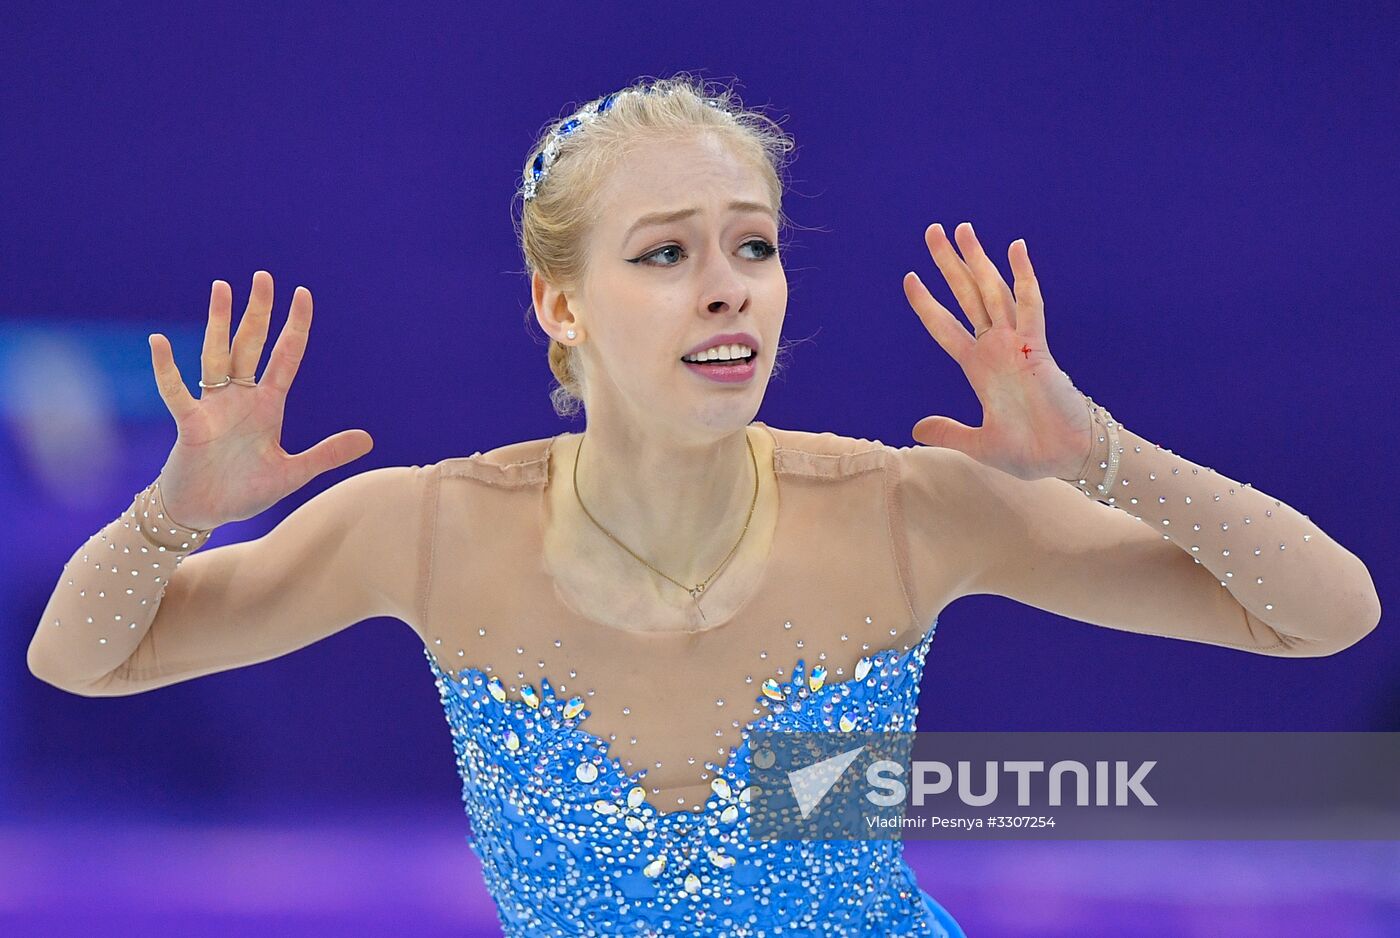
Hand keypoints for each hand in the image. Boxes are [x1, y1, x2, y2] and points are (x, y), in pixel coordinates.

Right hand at [147, 271, 373, 528]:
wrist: (205, 513)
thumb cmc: (244, 491)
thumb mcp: (294, 473)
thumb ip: (327, 454)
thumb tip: (369, 439)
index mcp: (268, 405)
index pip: (285, 356)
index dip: (295, 327)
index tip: (303, 294)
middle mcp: (240, 398)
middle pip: (251, 344)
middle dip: (258, 312)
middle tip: (264, 276)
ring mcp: (213, 407)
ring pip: (217, 355)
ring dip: (218, 323)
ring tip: (221, 288)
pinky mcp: (190, 424)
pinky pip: (177, 392)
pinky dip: (167, 369)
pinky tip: (159, 342)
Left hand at [901, 223, 1091, 481]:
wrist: (1065, 457)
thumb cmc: (1029, 451)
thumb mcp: (977, 444)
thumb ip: (948, 432)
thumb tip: (916, 429)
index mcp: (978, 367)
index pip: (945, 327)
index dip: (927, 303)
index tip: (909, 277)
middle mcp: (994, 348)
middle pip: (966, 296)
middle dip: (949, 264)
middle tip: (933, 230)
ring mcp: (1015, 345)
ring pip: (993, 292)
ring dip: (978, 260)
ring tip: (963, 229)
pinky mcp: (1036, 348)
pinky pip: (1029, 306)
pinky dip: (1023, 277)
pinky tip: (1016, 248)